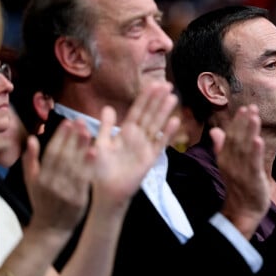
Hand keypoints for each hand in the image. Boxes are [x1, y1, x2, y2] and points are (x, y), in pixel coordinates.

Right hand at [23, 118, 91, 231]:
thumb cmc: (42, 202)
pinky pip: (84, 178)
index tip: (67, 122)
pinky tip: (94, 151)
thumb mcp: (31, 182)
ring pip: (74, 165)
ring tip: (88, 130)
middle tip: (80, 121)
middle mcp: (51, 183)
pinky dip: (89, 165)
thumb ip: (30, 160)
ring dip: (81, 147)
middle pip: (63, 156)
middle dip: (72, 137)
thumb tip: (32, 139)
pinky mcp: (78, 198)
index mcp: (40, 178)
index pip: (51, 153)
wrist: (51, 228)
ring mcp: (65, 191)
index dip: (59, 136)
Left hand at [88, 81, 179, 209]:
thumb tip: (107, 108)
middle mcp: (137, 137)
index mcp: (125, 132)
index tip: (154, 84)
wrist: (106, 192)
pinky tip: (175, 121)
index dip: (145, 98)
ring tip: (173, 97)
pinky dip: (168, 133)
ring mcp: (145, 147)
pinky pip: (160, 143)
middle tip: (168, 84)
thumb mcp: (100, 144)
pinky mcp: (150, 158)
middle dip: (158, 100)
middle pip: (149, 114)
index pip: (137, 110)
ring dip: (164, 112)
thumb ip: (105, 127)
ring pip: (156, 125)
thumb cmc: (101, 169)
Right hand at [213, 105, 269, 238]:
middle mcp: (231, 162)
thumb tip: (214, 130)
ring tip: (255, 117)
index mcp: (225, 157)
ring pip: (244, 148)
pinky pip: (252, 164)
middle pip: (236, 139)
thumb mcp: (228, 164)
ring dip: (249, 132)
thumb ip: (221, 146)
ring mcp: (241, 171)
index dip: (237, 122)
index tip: (244, 107)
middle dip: (243, 122)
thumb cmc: (238, 185)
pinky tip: (258, 140)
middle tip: (251, 107)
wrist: (243, 210)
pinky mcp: (252, 179)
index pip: (230, 136)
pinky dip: (255, 152)